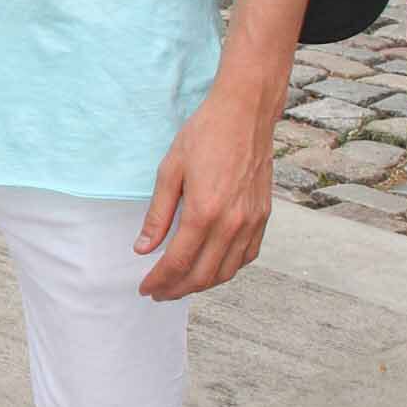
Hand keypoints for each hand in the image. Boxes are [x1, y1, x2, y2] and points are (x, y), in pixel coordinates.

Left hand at [135, 86, 273, 299]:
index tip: (145, 288)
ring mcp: (251, 222)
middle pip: (202, 275)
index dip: (159, 280)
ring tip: (181, 284)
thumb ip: (158, 215)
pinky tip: (212, 266)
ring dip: (202, 284)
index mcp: (204, 212)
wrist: (245, 114)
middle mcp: (231, 223)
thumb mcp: (169, 171)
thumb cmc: (204, 135)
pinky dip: (228, 269)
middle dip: (177, 289)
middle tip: (159, 292)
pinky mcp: (263, 216)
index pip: (177, 262)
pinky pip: (246, 256)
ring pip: (226, 271)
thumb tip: (143, 248)